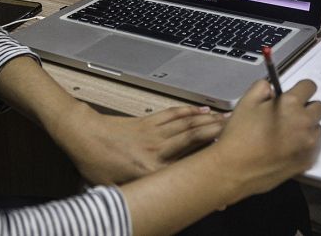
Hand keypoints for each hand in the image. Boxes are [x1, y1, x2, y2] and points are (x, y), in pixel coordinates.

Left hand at [52, 103, 226, 184]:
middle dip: (218, 135)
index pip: (186, 173)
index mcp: (151, 169)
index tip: (226, 179)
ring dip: (209, 121)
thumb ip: (139, 197)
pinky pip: (173, 115)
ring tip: (229, 119)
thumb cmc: (95, 163)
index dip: (208, 175)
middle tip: (239, 133)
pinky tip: (201, 109)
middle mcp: (157, 149)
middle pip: (193, 139)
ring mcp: (153, 132)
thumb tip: (150, 209)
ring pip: (187, 125)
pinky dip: (189, 112)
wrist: (81, 134)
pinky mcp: (147, 120)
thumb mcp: (115, 189)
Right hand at [212, 79, 320, 201]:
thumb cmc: (239, 135)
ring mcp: (309, 144)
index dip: (299, 89)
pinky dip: (305, 144)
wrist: (235, 169)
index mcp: (291, 105)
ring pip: (317, 128)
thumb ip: (262, 88)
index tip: (293, 94)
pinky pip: (314, 147)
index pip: (309, 86)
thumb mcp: (245, 102)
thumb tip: (272, 90)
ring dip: (307, 126)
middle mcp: (305, 122)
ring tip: (287, 133)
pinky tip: (287, 148)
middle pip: (319, 107)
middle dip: (306, 107)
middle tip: (289, 114)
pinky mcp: (308, 161)